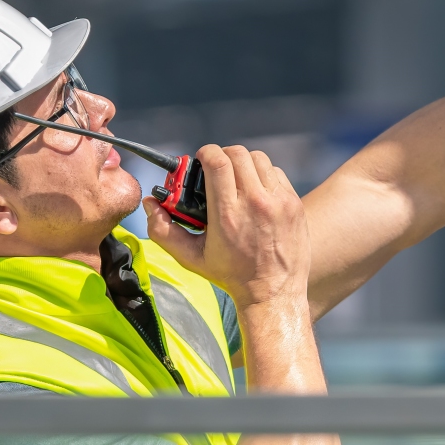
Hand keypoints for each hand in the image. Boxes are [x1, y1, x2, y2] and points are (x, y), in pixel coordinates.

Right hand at [146, 145, 309, 309]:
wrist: (273, 292)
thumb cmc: (231, 275)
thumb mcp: (191, 257)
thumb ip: (164, 230)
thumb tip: (150, 203)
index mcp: (228, 213)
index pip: (218, 161)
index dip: (206, 153)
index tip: (201, 160)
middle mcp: (256, 203)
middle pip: (238, 154)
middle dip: (223, 156)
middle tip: (216, 170)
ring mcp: (279, 202)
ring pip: (259, 159)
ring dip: (244, 163)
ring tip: (237, 179)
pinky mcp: (294, 203)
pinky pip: (276, 173)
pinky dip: (263, 175)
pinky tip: (256, 191)